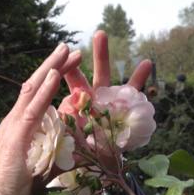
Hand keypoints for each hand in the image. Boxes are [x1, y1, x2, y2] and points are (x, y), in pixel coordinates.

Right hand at [0, 43, 81, 194]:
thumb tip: (73, 148)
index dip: (51, 77)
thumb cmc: (12, 188)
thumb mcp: (39, 166)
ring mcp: (14, 126)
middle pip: (35, 85)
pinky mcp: (16, 136)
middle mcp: (14, 120)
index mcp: (20, 125)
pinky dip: (45, 89)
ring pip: (33, 89)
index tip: (66, 63)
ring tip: (66, 50)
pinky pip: (33, 108)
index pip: (36, 94)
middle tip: (69, 47)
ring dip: (51, 68)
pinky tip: (55, 74)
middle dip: (53, 65)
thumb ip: (53, 152)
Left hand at [58, 30, 151, 169]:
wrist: (104, 160)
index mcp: (75, 104)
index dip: (62, 72)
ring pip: (104, 76)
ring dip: (101, 56)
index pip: (65, 87)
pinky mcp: (124, 108)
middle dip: (71, 58)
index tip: (57, 58)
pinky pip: (133, 93)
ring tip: (101, 34)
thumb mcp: (70, 140)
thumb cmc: (86, 149)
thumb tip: (47, 122)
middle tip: (83, 34)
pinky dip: (138, 78)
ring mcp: (107, 100)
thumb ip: (61, 130)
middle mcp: (90, 98)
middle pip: (83, 75)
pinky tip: (146, 62)